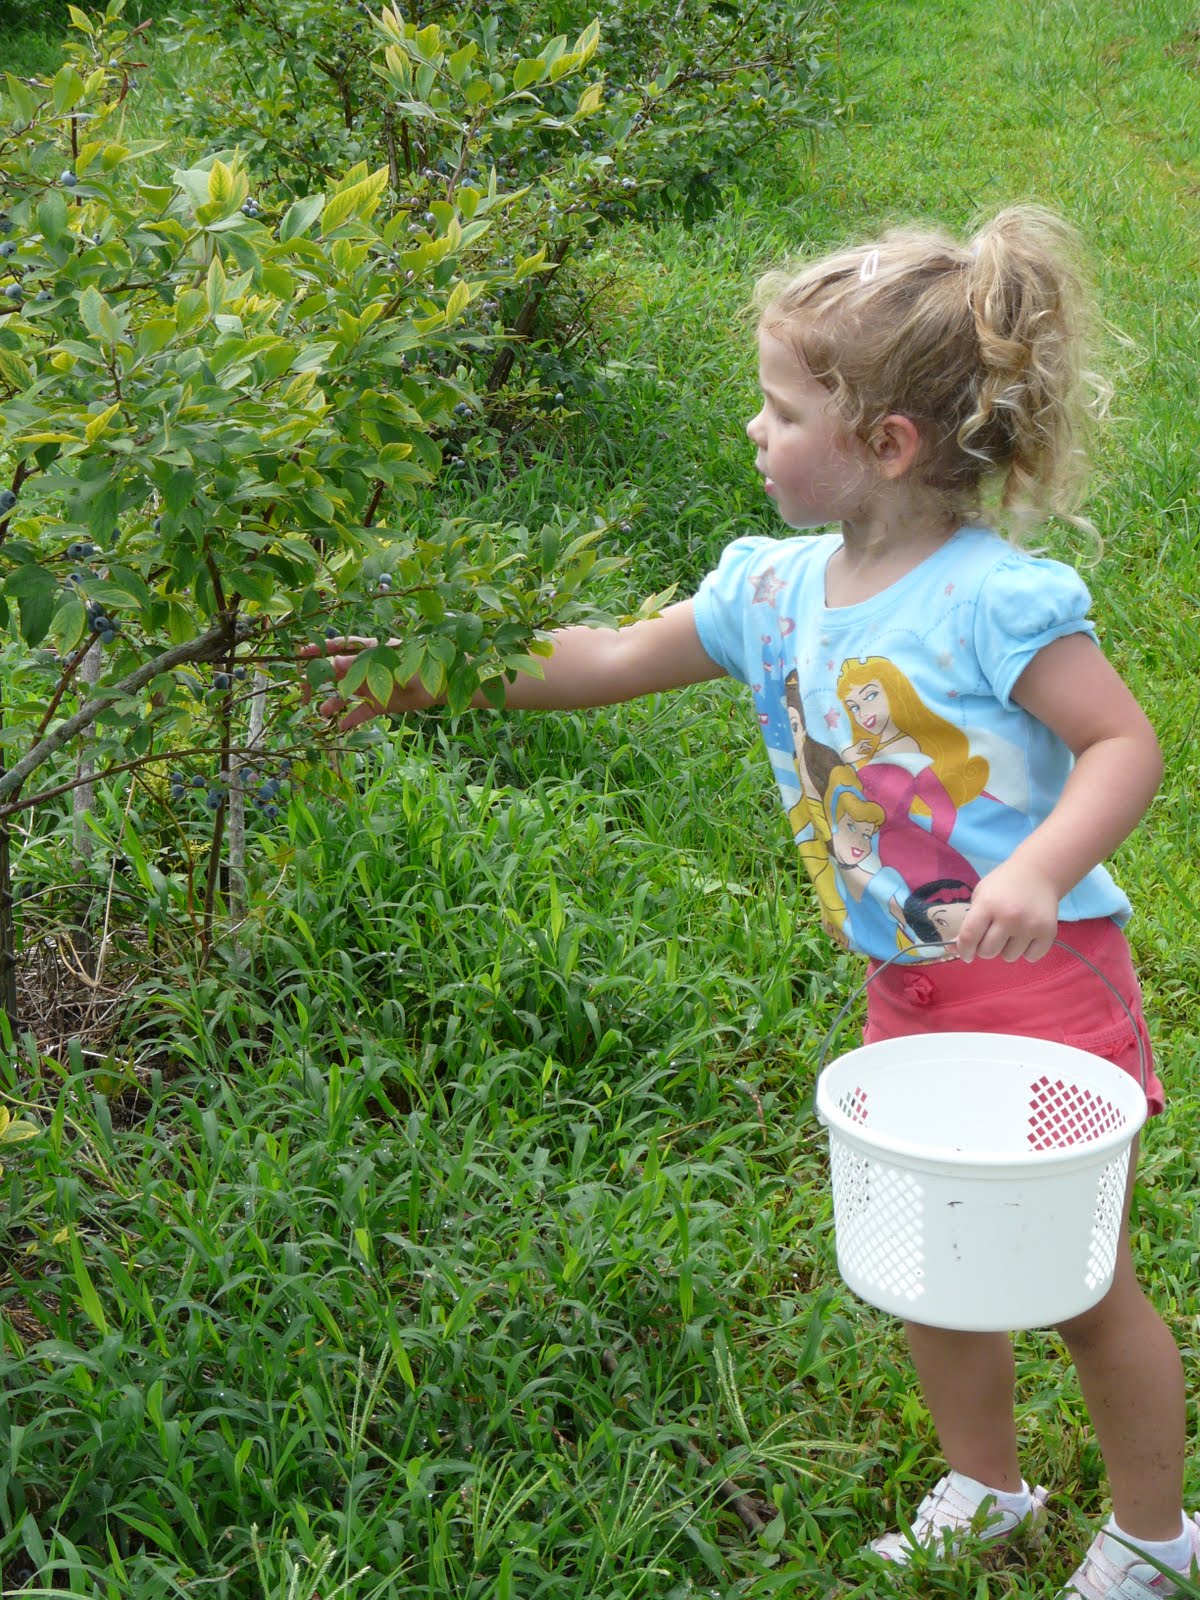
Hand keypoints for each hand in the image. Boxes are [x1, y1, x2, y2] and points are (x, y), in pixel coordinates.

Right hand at [298, 635, 434, 729]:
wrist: (445, 683)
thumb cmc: (419, 663)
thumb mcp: (387, 663)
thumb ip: (360, 665)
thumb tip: (333, 662)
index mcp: (367, 650)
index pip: (338, 647)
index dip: (318, 650)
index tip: (300, 655)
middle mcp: (365, 668)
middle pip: (334, 674)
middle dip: (318, 682)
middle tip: (304, 693)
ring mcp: (372, 687)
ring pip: (344, 695)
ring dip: (331, 703)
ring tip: (321, 712)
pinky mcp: (381, 704)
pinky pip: (360, 713)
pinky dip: (350, 720)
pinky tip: (339, 727)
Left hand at [952, 861, 1059, 963]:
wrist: (1038, 872)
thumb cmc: (1004, 885)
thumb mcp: (981, 895)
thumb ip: (969, 921)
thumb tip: (956, 949)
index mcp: (987, 904)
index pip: (969, 937)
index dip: (964, 950)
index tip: (966, 954)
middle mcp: (1009, 916)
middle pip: (988, 952)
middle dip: (986, 948)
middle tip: (991, 936)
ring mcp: (1030, 925)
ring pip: (1009, 957)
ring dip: (1007, 949)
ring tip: (1011, 931)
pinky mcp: (1048, 932)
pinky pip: (1031, 957)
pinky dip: (1027, 951)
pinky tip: (1026, 935)